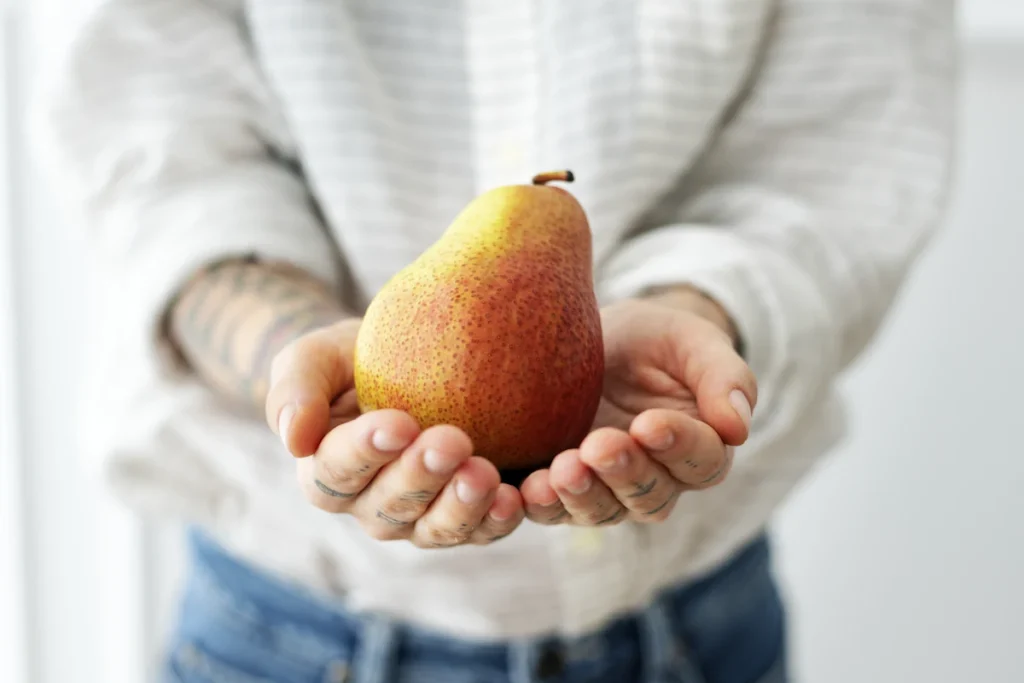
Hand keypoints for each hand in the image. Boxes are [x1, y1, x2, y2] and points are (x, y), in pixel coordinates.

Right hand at [265, 318, 525, 547]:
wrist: (404, 360)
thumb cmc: (351, 359)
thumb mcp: (314, 357)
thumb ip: (296, 389)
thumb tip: (294, 439)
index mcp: (327, 473)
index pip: (338, 470)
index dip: (366, 450)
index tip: (397, 422)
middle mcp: (372, 506)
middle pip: (391, 505)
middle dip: (422, 476)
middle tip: (452, 442)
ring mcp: (421, 518)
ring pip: (436, 528)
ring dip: (462, 506)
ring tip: (484, 476)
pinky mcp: (467, 515)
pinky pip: (482, 529)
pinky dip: (498, 520)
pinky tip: (516, 498)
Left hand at [520, 289, 756, 525]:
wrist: (598, 339)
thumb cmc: (655, 339)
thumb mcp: (692, 341)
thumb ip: (723, 377)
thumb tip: (738, 427)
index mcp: (702, 446)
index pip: (701, 459)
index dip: (677, 445)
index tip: (648, 423)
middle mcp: (660, 480)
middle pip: (651, 495)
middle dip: (624, 472)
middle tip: (598, 446)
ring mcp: (609, 489)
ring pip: (605, 510)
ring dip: (582, 495)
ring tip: (561, 471)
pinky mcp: (565, 489)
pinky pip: (556, 509)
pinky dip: (542, 505)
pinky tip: (525, 489)